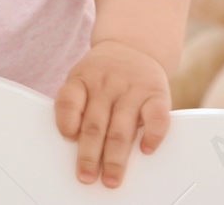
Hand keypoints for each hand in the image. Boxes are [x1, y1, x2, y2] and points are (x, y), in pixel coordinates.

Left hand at [55, 39, 172, 187]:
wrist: (134, 45)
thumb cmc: (103, 73)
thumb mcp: (82, 79)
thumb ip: (76, 106)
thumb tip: (73, 144)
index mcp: (82, 80)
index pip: (69, 101)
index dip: (67, 121)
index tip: (69, 139)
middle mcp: (106, 84)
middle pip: (95, 124)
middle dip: (89, 155)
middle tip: (87, 176)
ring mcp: (132, 88)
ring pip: (122, 128)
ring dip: (116, 157)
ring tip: (112, 177)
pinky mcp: (156, 94)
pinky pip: (156, 117)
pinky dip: (152, 135)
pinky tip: (146, 149)